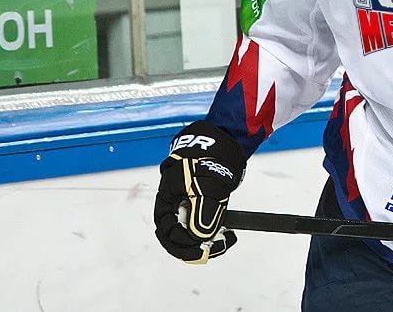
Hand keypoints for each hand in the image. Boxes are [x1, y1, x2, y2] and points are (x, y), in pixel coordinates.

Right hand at [154, 120, 246, 263]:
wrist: (221, 140)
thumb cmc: (206, 161)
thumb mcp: (205, 188)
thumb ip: (202, 213)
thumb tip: (201, 238)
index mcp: (166, 201)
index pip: (167, 232)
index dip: (181, 245)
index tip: (201, 251)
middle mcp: (175, 204)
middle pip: (178, 233)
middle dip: (195, 244)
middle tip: (215, 247)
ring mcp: (188, 201)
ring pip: (192, 227)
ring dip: (206, 237)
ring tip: (225, 239)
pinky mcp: (203, 198)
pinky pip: (204, 219)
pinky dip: (213, 227)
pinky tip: (226, 230)